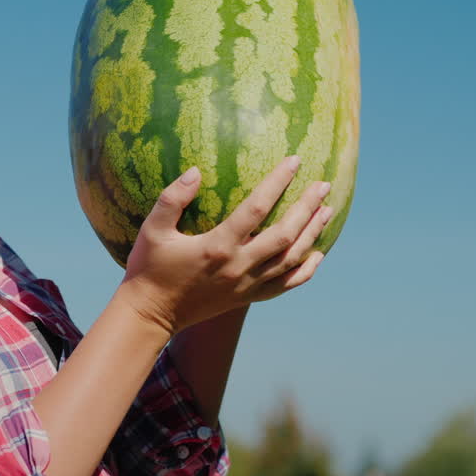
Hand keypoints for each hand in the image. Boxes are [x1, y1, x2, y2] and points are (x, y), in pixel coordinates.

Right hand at [118, 156, 333, 334]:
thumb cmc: (148, 267)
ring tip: (327, 210)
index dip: (278, 182)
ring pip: (290, 259)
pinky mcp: (247, 297)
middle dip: (307, 208)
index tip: (294, 161)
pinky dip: (305, 270)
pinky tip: (317, 254)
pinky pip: (285, 285)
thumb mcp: (152, 229)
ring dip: (311, 234)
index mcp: (217, 246)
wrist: (150, 314)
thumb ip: (173, 198)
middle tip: (323, 184)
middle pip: (285, 234)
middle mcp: (238, 267)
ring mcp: (246, 285)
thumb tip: (196, 170)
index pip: (257, 208)